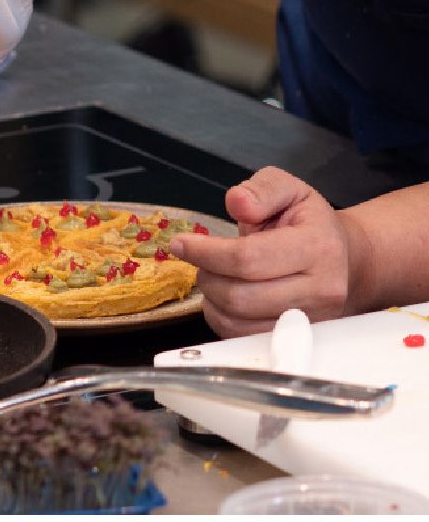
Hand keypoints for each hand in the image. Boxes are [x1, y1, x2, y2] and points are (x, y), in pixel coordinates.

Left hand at [172, 167, 356, 336]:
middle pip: (240, 297)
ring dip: (213, 300)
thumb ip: (262, 189)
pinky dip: (223, 319)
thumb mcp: (290, 189)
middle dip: (208, 277)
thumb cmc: (310, 224)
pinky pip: (244, 339)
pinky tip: (227, 297)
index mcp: (318, 248)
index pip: (247, 259)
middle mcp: (321, 290)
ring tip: (217, 277)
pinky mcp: (299, 339)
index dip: (205, 252)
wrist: (347, 260)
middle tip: (203, 261)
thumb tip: (238, 202)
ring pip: (238, 323)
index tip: (182, 244)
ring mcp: (312, 321)